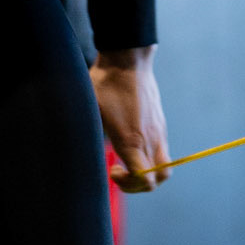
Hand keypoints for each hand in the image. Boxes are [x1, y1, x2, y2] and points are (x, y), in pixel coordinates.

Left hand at [89, 46, 169, 191]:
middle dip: (140, 184)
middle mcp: (149, 138)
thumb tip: (81, 151)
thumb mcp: (90, 111)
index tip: (112, 171)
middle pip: (159, 178)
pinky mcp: (160, 122)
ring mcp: (158, 130)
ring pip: (164, 165)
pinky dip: (149, 156)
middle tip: (121, 171)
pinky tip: (130, 142)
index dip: (129, 186)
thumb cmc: (105, 84)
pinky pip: (161, 149)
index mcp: (131, 140)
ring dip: (147, 170)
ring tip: (127, 159)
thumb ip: (90, 136)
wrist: (128, 59)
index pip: (144, 180)